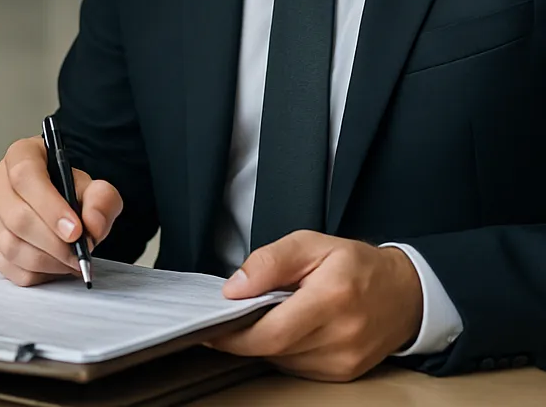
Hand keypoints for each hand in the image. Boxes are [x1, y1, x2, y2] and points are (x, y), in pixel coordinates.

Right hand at [0, 136, 122, 285]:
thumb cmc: (71, 191)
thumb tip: (92, 225)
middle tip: (80, 254)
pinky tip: (55, 264)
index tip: (75, 231)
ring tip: (72, 260)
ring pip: (11, 246)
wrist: (61, 206)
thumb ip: (102, 200)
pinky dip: (37, 273)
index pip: (25, 176)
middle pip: (17, 217)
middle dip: (54, 243)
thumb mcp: (95, 188)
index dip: (50, 207)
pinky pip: (9, 267)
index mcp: (21, 155)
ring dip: (48, 261)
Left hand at [206, 232, 422, 381]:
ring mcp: (344, 361)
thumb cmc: (356, 264)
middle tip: (224, 320)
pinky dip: (282, 350)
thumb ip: (270, 261)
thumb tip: (235, 288)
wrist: (405, 294)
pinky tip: (284, 328)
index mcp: (331, 299)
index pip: (272, 331)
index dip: (235, 335)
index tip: (211, 326)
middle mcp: (340, 337)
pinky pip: (297, 367)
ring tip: (258, 317)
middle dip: (242, 337)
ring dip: (262, 343)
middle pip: (273, 349)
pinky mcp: (344, 373)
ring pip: (282, 361)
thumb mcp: (311, 243)